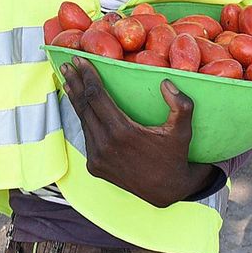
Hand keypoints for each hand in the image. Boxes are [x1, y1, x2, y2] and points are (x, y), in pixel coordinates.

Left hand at [61, 57, 211, 207]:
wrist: (167, 192)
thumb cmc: (175, 156)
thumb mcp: (183, 131)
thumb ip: (181, 105)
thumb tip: (166, 82)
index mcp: (122, 132)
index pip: (97, 96)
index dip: (87, 76)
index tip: (80, 60)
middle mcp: (105, 145)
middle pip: (84, 106)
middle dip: (76, 83)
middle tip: (68, 64)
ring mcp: (97, 157)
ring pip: (83, 121)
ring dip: (76, 100)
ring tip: (70, 81)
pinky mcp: (95, 166)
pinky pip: (88, 137)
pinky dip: (85, 120)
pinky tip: (82, 107)